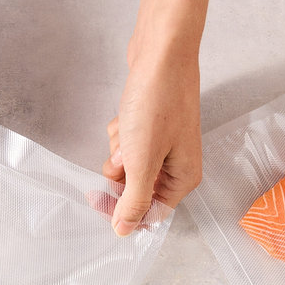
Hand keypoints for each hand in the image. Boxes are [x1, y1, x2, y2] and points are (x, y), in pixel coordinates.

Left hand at [102, 45, 202, 235]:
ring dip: (119, 151)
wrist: (161, 53)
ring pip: (127, 165)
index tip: (101, 200)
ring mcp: (164, 145)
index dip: (123, 210)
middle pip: (136, 190)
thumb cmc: (158, 104)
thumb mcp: (142, 162)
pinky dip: (121, 133)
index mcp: (183, 179)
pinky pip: (126, 143)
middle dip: (121, 173)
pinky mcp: (150, 126)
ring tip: (128, 128)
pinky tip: (126, 116)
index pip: (150, 214)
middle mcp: (177, 165)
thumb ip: (133, 202)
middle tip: (124, 154)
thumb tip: (124, 231)